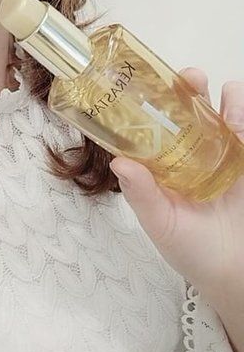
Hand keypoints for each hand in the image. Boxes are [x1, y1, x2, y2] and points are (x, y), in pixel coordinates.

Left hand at [109, 68, 243, 295]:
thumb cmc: (192, 251)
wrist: (235, 271)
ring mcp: (218, 154)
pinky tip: (235, 100)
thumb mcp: (161, 224)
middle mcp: (187, 153)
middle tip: (187, 79)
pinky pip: (243, 129)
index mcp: (161, 165)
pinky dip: (240, 110)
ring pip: (216, 113)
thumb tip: (119, 163)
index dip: (148, 102)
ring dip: (215, 94)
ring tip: (215, 87)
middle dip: (184, 88)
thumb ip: (143, 195)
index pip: (152, 125)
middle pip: (185, 110)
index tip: (145, 84)